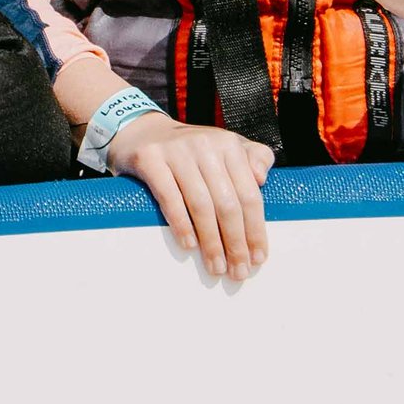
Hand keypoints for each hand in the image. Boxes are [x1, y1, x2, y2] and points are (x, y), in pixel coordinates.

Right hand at [111, 114, 274, 282]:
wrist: (141, 131)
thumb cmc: (191, 151)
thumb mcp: (225, 147)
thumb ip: (253, 158)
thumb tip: (262, 179)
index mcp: (229, 145)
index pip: (249, 194)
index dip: (256, 229)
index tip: (258, 258)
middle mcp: (206, 145)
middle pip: (227, 203)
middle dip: (235, 243)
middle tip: (238, 272)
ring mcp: (177, 151)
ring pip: (201, 204)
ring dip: (211, 241)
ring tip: (216, 267)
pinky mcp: (150, 159)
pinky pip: (169, 197)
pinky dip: (181, 224)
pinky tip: (189, 245)